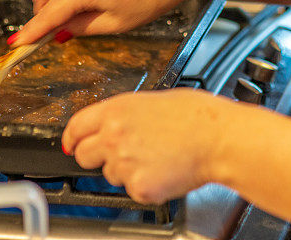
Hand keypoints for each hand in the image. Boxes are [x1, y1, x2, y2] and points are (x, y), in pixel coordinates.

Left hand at [62, 89, 228, 202]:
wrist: (217, 137)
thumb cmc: (195, 114)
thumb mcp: (153, 99)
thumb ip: (124, 114)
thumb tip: (111, 124)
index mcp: (117, 110)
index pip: (76, 127)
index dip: (73, 137)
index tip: (73, 143)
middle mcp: (114, 137)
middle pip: (83, 155)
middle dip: (97, 156)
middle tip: (119, 153)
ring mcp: (124, 165)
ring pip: (110, 175)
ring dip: (126, 169)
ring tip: (156, 155)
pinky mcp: (139, 188)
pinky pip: (133, 190)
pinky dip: (146, 184)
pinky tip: (164, 169)